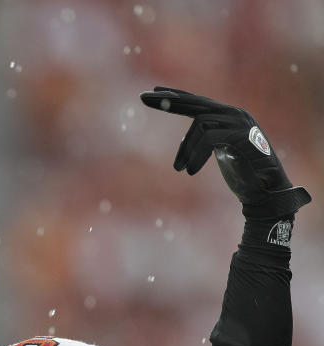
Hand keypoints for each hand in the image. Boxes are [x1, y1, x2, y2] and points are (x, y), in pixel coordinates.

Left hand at [140, 86, 309, 217]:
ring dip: (185, 148)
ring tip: (179, 169)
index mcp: (227, 117)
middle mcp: (234, 114)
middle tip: (144, 99)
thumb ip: (208, 139)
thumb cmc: (242, 173)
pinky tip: (190, 171)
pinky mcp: (244, 136)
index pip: (197, 101)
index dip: (175, 96)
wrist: (265, 191)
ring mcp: (241, 123)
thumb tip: (189, 136)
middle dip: (168, 101)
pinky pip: (210, 138)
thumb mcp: (220, 152)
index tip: (152, 92)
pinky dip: (196, 154)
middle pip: (196, 103)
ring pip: (200, 124)